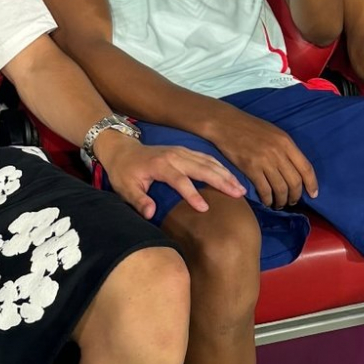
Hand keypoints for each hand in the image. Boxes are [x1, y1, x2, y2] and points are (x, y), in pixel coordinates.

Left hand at [98, 134, 245, 219]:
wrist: (122, 150)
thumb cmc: (124, 172)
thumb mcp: (125, 188)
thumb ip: (138, 201)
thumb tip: (151, 214)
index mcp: (160, 165)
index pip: (180, 180)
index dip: (192, 194)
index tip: (204, 209)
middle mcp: (174, 156)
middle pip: (202, 168)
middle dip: (221, 181)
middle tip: (238, 194)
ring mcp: (181, 151)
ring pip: (208, 162)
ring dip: (225, 174)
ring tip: (241, 188)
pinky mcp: (185, 151)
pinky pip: (206, 158)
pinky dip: (220, 167)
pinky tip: (231, 177)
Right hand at [205, 104, 316, 209]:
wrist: (226, 124)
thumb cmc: (250, 127)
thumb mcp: (274, 132)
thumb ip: (286, 149)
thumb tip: (296, 168)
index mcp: (286, 142)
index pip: (306, 168)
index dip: (312, 184)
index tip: (313, 195)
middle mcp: (278, 153)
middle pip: (295, 182)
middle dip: (296, 196)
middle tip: (293, 201)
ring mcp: (264, 161)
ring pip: (280, 189)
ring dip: (282, 200)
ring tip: (280, 204)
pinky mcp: (250, 168)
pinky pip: (264, 190)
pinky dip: (268, 199)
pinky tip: (267, 201)